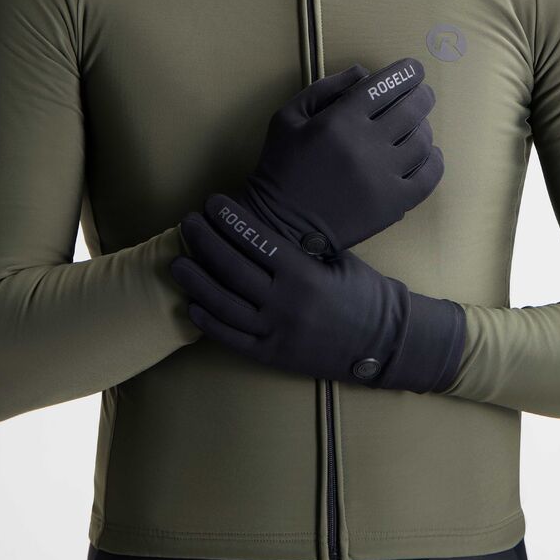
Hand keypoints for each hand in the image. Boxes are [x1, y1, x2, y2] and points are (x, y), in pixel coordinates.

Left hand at [171, 195, 465, 392]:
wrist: (382, 342)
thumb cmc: (364, 293)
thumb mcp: (338, 260)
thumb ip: (301, 248)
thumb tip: (264, 228)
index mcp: (304, 274)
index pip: (257, 241)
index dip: (231, 221)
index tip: (212, 203)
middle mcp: (285, 302)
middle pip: (233, 269)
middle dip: (206, 242)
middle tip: (188, 223)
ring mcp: (277, 332)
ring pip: (224, 305)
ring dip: (197, 281)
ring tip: (178, 262)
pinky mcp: (273, 356)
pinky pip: (233, 339)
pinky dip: (210, 322)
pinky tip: (192, 305)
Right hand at [239, 57, 443, 254]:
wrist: (282, 224)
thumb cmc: (282, 167)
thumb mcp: (288, 117)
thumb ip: (324, 88)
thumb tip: (364, 72)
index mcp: (339, 120)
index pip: (385, 86)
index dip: (406, 73)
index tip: (414, 70)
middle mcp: (366, 145)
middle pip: (411, 109)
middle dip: (421, 95)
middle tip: (422, 94)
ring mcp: (383, 175)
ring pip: (422, 141)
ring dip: (424, 127)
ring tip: (417, 126)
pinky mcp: (393, 203)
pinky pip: (428, 176)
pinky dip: (433, 160)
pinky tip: (427, 154)